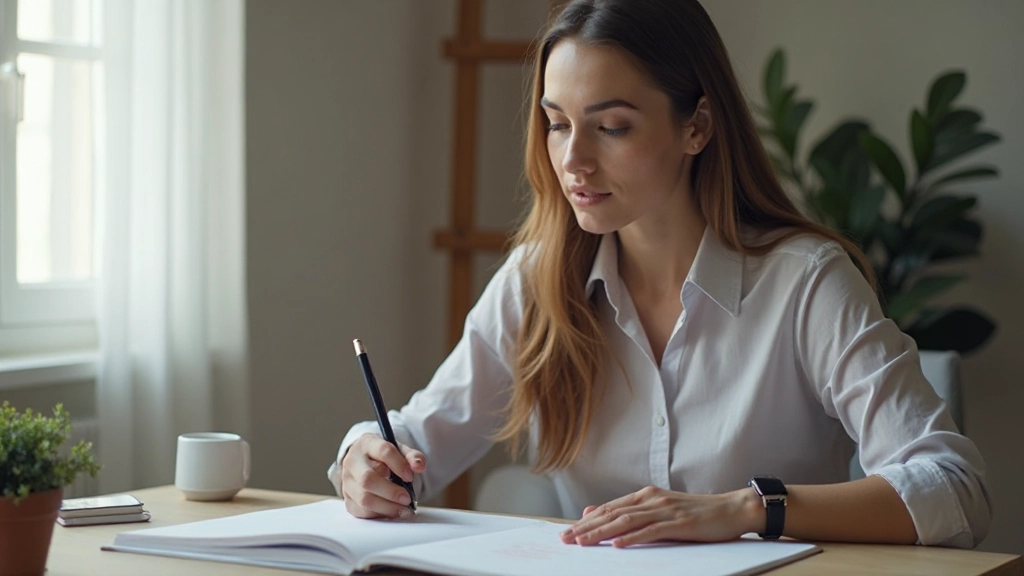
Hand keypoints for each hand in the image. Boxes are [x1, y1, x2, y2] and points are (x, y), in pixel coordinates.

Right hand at [341, 433, 426, 518]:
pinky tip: (391, 511)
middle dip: (391, 492)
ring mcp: (347, 482)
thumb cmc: (384, 457)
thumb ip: (412, 456)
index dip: (399, 465)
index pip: (383, 452)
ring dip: (387, 507)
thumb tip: (419, 466)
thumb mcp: (399, 450)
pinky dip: (379, 514)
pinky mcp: (347, 499)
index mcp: (367, 443)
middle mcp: (352, 462)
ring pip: (364, 499)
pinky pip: (361, 511)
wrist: (366, 462)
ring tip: (403, 508)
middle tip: (407, 498)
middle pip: (368, 479)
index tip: (410, 477)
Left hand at [559, 485, 762, 546]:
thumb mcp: (661, 508)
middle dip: (587, 527)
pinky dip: (633, 538)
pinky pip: (651, 531)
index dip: (586, 521)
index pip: (609, 508)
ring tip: (583, 542)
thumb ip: (632, 511)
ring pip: (626, 521)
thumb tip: (597, 514)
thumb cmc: (697, 513)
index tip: (567, 532)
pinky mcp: (679, 522)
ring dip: (602, 532)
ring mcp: (665, 510)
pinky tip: (618, 545)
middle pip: (612, 514)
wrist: (731, 509)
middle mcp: (652, 499)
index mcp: (646, 496)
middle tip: (566, 539)